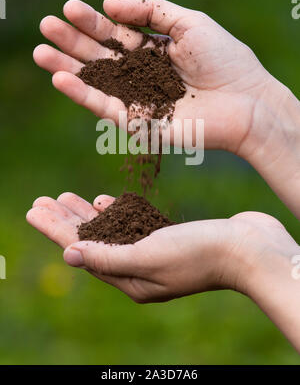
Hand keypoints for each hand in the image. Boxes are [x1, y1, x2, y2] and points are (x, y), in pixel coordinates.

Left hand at [26, 192, 299, 351]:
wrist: (249, 248)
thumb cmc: (200, 253)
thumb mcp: (148, 256)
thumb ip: (107, 257)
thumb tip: (67, 255)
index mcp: (130, 280)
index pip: (81, 251)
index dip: (55, 229)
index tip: (34, 209)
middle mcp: (138, 270)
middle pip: (90, 242)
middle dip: (64, 220)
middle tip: (40, 201)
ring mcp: (153, 254)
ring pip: (109, 232)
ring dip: (86, 215)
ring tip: (64, 198)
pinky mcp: (167, 238)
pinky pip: (132, 226)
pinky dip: (116, 213)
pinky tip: (104, 201)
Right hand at [33, 0, 269, 151]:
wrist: (247, 101)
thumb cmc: (226, 60)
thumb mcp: (188, 22)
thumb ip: (150, 10)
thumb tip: (108, 3)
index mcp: (154, 51)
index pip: (115, 35)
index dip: (92, 21)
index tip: (69, 7)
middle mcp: (142, 76)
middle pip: (100, 57)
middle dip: (73, 42)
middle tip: (46, 26)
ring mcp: (139, 101)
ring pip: (96, 83)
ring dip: (67, 68)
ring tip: (41, 51)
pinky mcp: (139, 124)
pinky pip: (106, 109)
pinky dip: (83, 95)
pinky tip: (61, 79)